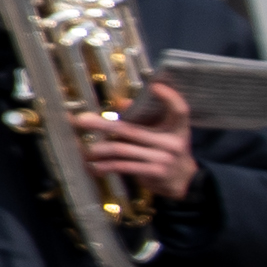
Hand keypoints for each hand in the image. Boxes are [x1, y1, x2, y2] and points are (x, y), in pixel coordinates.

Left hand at [80, 81, 200, 199]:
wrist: (185, 180)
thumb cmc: (168, 150)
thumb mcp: (164, 133)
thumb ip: (145, 119)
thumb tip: (121, 103)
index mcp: (177, 128)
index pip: (180, 109)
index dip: (170, 97)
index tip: (156, 86)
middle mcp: (172, 142)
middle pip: (132, 130)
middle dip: (104, 125)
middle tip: (82, 120)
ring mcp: (163, 158)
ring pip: (123, 149)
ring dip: (101, 149)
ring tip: (86, 148)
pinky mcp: (154, 172)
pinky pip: (124, 166)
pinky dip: (107, 166)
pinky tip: (94, 166)